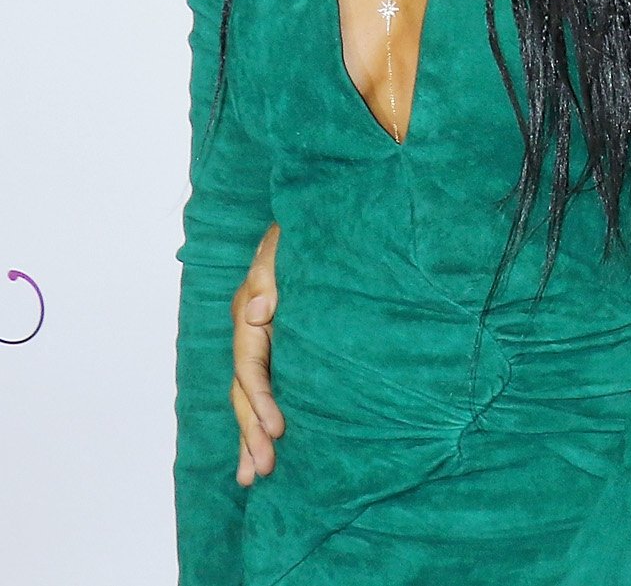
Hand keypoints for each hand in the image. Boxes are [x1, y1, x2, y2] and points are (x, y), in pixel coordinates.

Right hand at [229, 224, 281, 485]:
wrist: (319, 219)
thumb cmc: (305, 231)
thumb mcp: (286, 244)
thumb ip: (270, 273)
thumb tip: (259, 310)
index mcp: (251, 312)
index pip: (250, 367)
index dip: (261, 400)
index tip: (277, 430)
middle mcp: (252, 332)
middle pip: (245, 392)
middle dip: (250, 433)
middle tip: (259, 472)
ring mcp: (264, 342)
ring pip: (250, 397)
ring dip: (250, 436)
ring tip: (253, 477)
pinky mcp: (280, 346)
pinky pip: (266, 387)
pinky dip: (262, 418)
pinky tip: (265, 446)